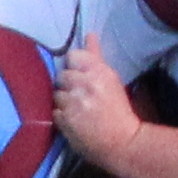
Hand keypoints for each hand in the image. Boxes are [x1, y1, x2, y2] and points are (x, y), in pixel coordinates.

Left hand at [53, 42, 142, 169]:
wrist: (122, 142)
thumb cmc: (119, 111)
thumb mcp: (111, 80)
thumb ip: (96, 57)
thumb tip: (89, 34)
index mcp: (99, 72)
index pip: (73, 56)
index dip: (75, 66)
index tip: (81, 75)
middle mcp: (84, 84)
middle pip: (62, 75)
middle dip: (69, 85)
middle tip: (80, 96)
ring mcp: (73, 103)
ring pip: (56, 94)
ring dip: (64, 101)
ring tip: (77, 110)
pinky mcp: (64, 120)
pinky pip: (55, 112)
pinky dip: (62, 116)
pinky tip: (74, 121)